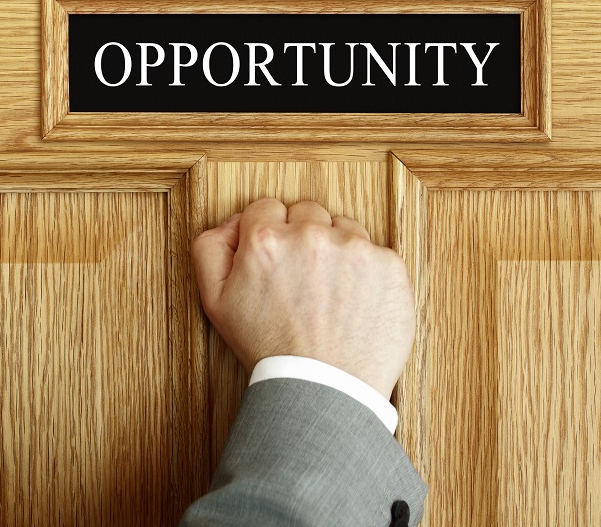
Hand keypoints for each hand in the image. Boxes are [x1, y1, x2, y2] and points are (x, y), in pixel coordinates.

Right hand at [192, 198, 415, 398]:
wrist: (323, 391)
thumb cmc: (270, 351)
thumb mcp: (216, 303)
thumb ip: (211, 249)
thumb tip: (233, 222)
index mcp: (266, 240)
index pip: (266, 209)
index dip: (269, 235)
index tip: (277, 261)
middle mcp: (311, 235)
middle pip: (306, 212)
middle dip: (302, 238)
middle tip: (302, 281)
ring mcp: (354, 248)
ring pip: (343, 227)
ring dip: (337, 251)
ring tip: (329, 295)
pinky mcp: (389, 265)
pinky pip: (376, 252)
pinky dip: (367, 272)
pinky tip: (354, 302)